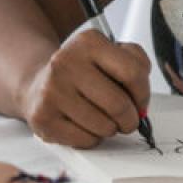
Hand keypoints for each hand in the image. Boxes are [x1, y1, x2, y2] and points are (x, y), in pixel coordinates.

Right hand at [20, 26, 151, 147]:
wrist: (39, 82)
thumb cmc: (83, 71)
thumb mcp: (111, 52)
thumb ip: (136, 63)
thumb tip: (142, 98)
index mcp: (89, 42)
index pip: (132, 72)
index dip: (143, 93)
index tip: (141, 102)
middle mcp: (66, 62)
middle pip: (118, 104)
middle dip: (130, 118)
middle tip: (128, 119)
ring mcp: (52, 90)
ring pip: (103, 126)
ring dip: (111, 129)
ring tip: (104, 119)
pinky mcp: (43, 117)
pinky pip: (84, 140)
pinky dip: (92, 138)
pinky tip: (86, 125)